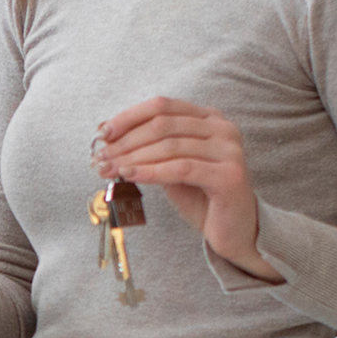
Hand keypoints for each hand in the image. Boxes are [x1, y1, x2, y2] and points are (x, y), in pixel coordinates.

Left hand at [94, 96, 282, 283]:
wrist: (236, 231)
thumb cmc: (202, 198)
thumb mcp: (172, 168)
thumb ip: (150, 151)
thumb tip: (110, 142)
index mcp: (209, 117)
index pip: (163, 106)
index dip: (129, 117)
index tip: (102, 133)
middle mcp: (223, 127)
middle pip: (163, 124)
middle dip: (126, 141)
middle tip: (100, 157)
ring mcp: (229, 149)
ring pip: (170, 146)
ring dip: (133, 158)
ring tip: (108, 170)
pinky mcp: (229, 175)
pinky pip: (181, 169)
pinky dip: (151, 172)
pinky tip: (130, 176)